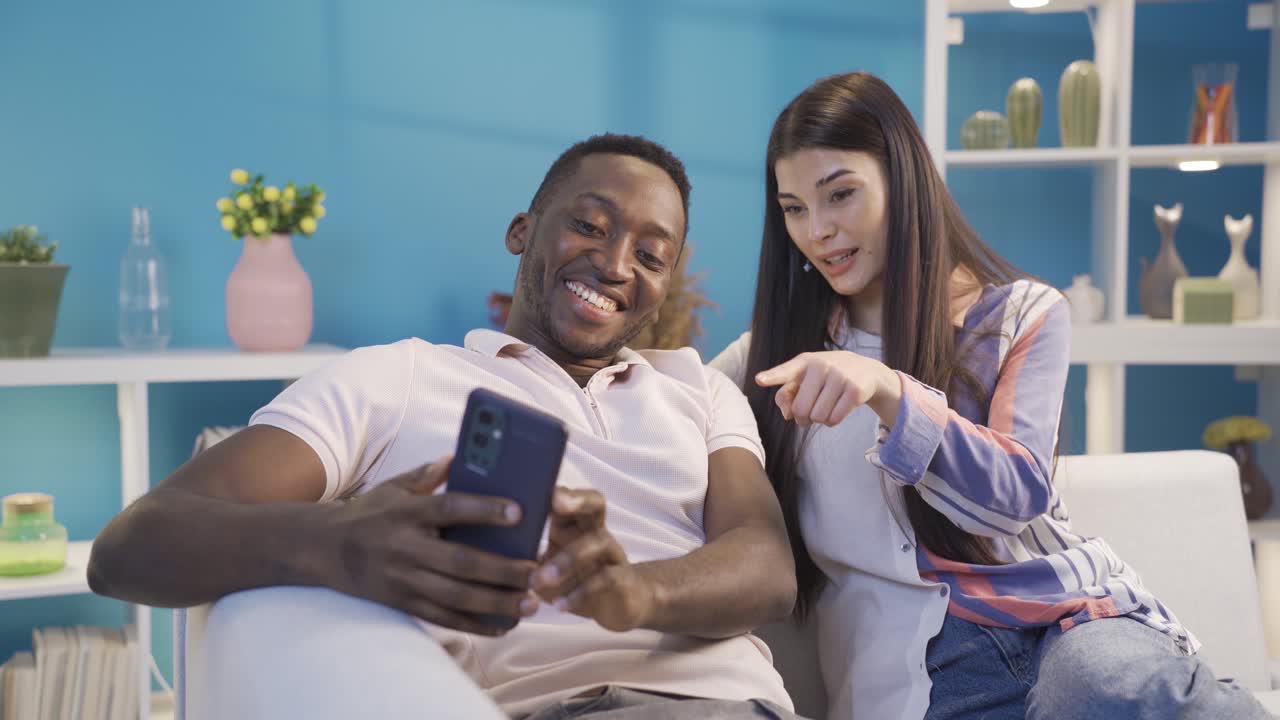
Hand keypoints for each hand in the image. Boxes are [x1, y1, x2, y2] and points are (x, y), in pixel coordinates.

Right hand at [322, 457, 539, 635]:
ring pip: (455, 596)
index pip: (449, 509)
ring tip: (529, 603)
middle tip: (537, 572)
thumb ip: (427, 475)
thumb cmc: (368, 515)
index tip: (519, 511)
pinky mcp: (402, 603)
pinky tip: (503, 624)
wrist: (321, 550)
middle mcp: (405, 548)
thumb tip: (458, 457)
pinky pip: (442, 618)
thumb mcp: (393, 488)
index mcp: (407, 513)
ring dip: (496, 603)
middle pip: (460, 562)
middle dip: (502, 570)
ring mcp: (403, 580)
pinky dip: (474, 624)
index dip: (484, 509)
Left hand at [531, 488, 656, 631]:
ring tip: (539, 579)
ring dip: (567, 559)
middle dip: (576, 500)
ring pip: (597, 542)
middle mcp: (596, 532)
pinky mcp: (622, 580)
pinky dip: (580, 592)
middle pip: (595, 503)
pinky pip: (605, 580)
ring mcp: (612, 555)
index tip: (534, 489)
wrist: (621, 604)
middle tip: (555, 504)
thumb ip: (527, 558)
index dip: (555, 491)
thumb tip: (490, 555)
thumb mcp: (549, 567)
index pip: (569, 497)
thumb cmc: (577, 580)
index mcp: (575, 524)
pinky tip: (559, 604)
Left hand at [755, 351, 900, 426]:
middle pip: (800, 409)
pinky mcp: (854, 390)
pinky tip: (837, 409)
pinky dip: (832, 421)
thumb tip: (787, 414)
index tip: (759, 380)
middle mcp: (821, 366)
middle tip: (810, 412)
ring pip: (818, 417)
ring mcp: (839, 376)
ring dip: (820, 419)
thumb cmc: (826, 377)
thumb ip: (787, 394)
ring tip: (826, 406)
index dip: (772, 376)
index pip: (785, 371)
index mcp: (804, 362)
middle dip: (803, 417)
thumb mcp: (806, 378)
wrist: (864, 370)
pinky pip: (834, 420)